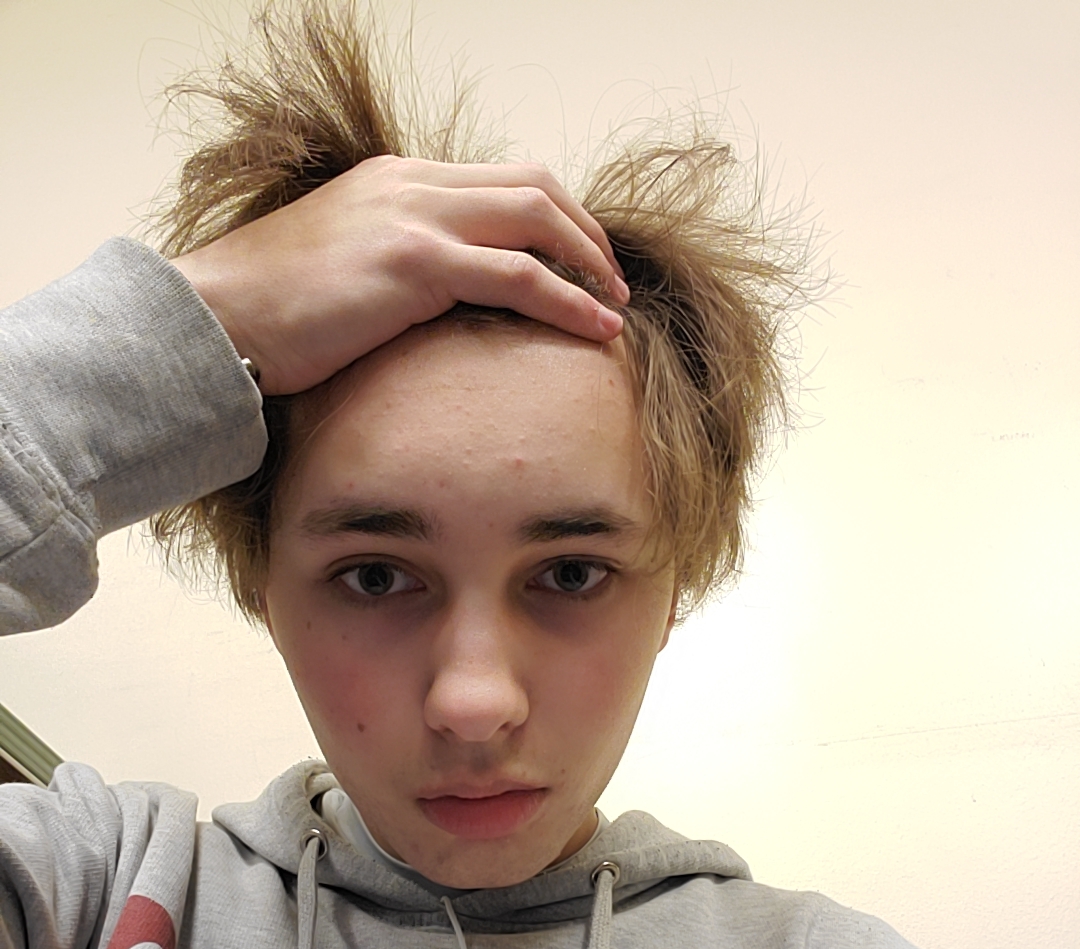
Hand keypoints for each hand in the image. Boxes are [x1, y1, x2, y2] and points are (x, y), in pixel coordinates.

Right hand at [170, 154, 628, 394]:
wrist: (213, 318)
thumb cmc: (268, 312)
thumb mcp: (339, 270)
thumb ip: (391, 266)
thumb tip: (430, 308)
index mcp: (395, 182)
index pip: (499, 181)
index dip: (555, 217)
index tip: (581, 260)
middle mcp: (411, 186)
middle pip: (532, 188)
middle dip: (584, 233)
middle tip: (612, 281)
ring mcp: (413, 218)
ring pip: (534, 221)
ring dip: (588, 262)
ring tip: (616, 306)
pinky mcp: (413, 264)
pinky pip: (516, 275)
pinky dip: (568, 299)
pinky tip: (598, 328)